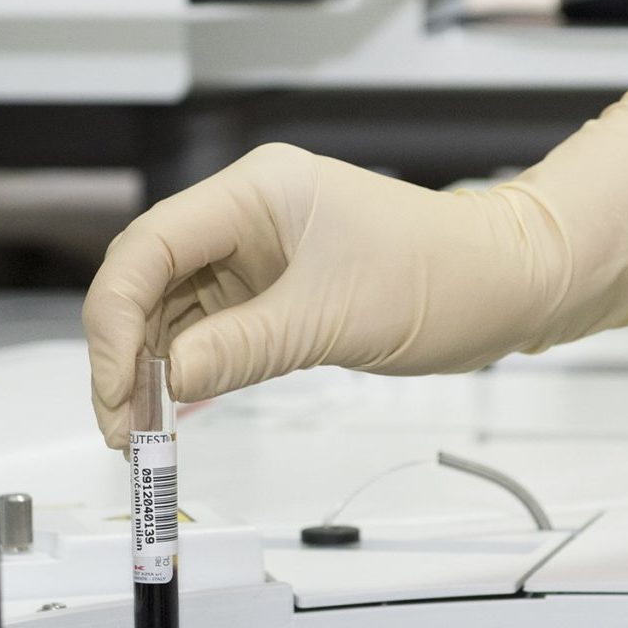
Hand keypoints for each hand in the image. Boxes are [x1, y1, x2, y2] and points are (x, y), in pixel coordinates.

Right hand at [82, 89, 627, 445]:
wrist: (513, 284)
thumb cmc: (447, 274)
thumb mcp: (336, 318)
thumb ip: (243, 348)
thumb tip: (167, 380)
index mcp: (258, 191)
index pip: (151, 247)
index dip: (115, 318)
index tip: (114, 384)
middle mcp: (251, 217)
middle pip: (152, 281)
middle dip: (126, 354)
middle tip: (122, 428)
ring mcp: (263, 256)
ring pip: (177, 313)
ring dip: (154, 372)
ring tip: (143, 435)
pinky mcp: (280, 294)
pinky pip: (214, 332)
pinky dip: (192, 373)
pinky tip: (177, 413)